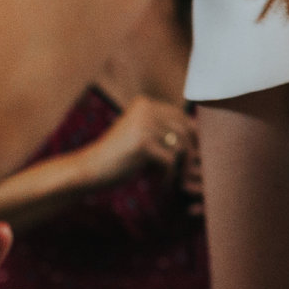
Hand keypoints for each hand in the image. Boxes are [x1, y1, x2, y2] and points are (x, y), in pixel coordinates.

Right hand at [73, 96, 195, 190]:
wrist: (88, 170)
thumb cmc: (118, 157)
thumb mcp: (141, 136)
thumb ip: (164, 130)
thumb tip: (200, 132)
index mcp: (144, 104)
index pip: (181, 117)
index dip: (191, 137)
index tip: (191, 157)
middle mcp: (145, 109)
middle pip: (185, 130)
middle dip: (190, 152)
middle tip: (187, 172)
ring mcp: (143, 125)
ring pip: (180, 146)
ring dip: (181, 166)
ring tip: (174, 179)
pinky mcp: (143, 143)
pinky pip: (170, 161)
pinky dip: (168, 176)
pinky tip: (160, 184)